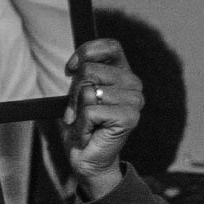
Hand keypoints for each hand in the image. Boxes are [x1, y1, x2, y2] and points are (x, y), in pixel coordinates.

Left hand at [64, 38, 143, 202]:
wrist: (86, 157)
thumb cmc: (82, 124)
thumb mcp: (77, 94)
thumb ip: (80, 76)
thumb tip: (73, 68)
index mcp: (122, 72)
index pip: (110, 46)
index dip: (85, 53)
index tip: (70, 70)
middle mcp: (133, 83)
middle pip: (90, 69)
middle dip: (73, 92)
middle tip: (78, 110)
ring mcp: (134, 100)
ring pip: (88, 91)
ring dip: (78, 111)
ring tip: (85, 123)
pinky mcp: (129, 117)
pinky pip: (91, 111)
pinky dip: (82, 125)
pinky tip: (89, 133)